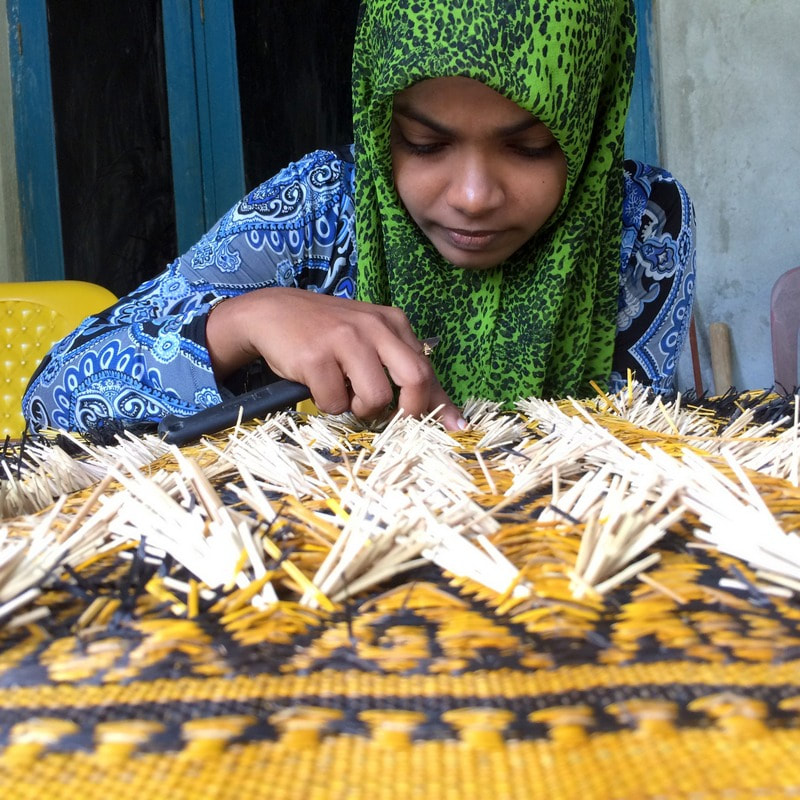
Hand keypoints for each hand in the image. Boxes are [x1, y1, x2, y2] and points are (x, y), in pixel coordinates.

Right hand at [205, 287, 464, 429]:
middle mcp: (374, 326)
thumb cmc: (327, 333)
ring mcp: (344, 339)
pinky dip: (328, 404)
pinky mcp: (316, 356)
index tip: (457, 427)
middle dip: (410, 410)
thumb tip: (443, 411)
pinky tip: (318, 384)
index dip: (441, 403)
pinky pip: (335, 402)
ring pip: (375, 398)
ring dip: (359, 409)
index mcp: (393, 322)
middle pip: (415, 378)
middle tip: (392, 417)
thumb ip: (400, 366)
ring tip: (344, 393)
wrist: (273, 313)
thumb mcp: (369, 339)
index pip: (427, 368)